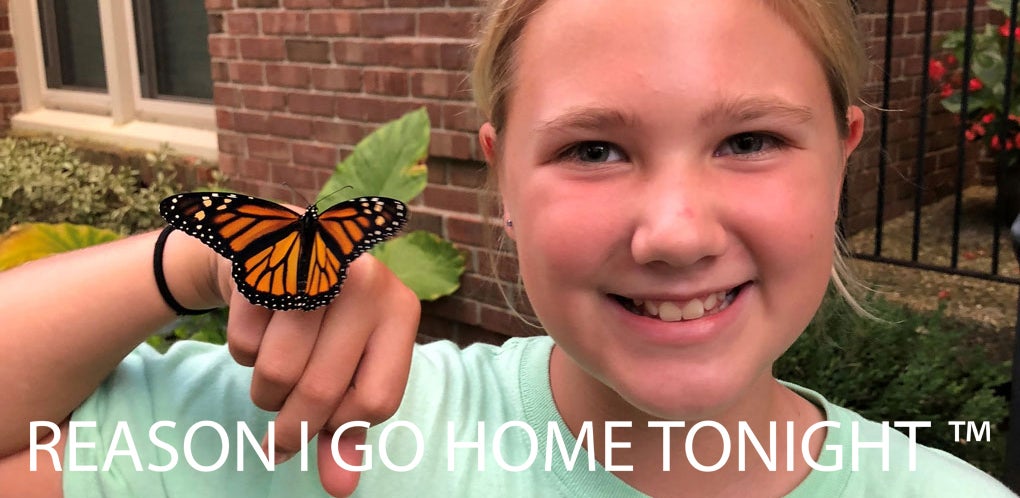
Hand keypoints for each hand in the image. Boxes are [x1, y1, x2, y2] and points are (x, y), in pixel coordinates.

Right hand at [214, 253, 419, 496]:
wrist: (271, 252)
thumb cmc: (320, 324)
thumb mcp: (347, 368)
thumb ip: (347, 429)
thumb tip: (341, 488)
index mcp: (400, 310)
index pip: (377, 401)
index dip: (344, 426)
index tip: (327, 425)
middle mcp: (366, 282)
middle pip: (323, 391)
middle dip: (292, 429)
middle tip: (278, 443)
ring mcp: (315, 266)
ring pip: (278, 372)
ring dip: (265, 393)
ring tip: (274, 374)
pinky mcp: (263, 262)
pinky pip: (243, 343)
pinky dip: (243, 353)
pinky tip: (258, 327)